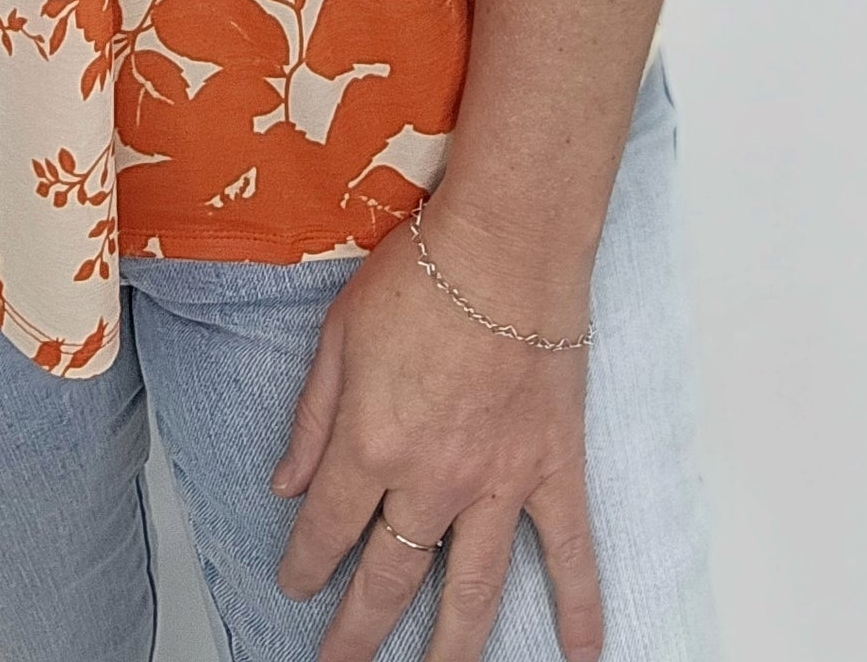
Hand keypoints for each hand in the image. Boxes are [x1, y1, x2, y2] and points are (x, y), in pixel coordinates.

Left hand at [271, 206, 601, 661]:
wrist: (506, 245)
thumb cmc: (422, 274)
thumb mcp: (339, 334)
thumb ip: (312, 417)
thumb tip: (286, 483)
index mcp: (371, 445)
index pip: (328, 530)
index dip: (305, 565)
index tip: (294, 584)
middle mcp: (431, 481)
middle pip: (389, 580)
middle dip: (358, 632)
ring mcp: (497, 484)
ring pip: (471, 591)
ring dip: (449, 649)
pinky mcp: (551, 470)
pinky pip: (569, 552)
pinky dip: (580, 607)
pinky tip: (579, 654)